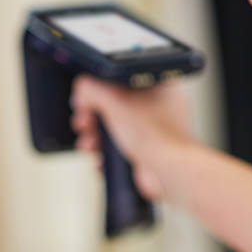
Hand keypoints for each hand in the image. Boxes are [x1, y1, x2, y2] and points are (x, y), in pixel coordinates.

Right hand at [70, 75, 195, 201]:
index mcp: (156, 86)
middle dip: (92, 118)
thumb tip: (82, 89)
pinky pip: (118, 150)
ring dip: (95, 138)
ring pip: (114, 130)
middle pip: (113, 106)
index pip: (119, 80)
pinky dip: (105, 155)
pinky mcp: (145, 153)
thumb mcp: (115, 101)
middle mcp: (156, 107)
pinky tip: (100, 158)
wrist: (169, 171)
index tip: (85, 98)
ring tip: (89, 144)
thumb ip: (92, 89)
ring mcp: (151, 131)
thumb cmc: (157, 134)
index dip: (98, 89)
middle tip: (84, 122)